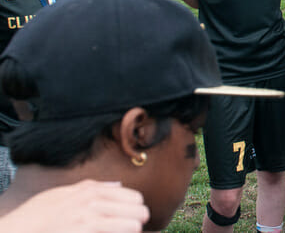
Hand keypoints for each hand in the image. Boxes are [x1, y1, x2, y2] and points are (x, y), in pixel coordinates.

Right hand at [0, 180, 148, 232]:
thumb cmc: (37, 216)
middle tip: (132, 226)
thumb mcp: (60, 194)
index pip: (134, 197)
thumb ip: (91, 187)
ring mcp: (90, 222)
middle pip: (137, 211)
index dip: (136, 208)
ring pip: (132, 226)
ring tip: (124, 232)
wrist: (18, 232)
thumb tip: (118, 184)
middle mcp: (92, 205)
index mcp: (89, 192)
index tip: (133, 216)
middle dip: (138, 220)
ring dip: (130, 230)